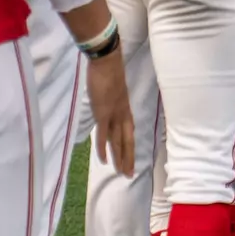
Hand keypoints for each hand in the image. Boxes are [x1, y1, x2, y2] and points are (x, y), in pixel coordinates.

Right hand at [86, 48, 134, 175]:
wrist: (107, 61)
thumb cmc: (108, 71)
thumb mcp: (113, 88)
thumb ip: (111, 98)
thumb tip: (106, 102)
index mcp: (125, 108)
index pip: (129, 132)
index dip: (130, 147)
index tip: (131, 159)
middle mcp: (122, 114)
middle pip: (127, 140)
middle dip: (128, 158)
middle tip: (129, 174)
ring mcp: (113, 115)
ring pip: (118, 141)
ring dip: (120, 158)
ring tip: (121, 172)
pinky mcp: (103, 113)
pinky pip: (103, 135)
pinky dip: (103, 148)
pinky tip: (103, 160)